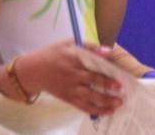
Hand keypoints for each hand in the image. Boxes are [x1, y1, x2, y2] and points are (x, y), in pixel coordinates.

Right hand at [5, 41, 122, 115]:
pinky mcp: (68, 98)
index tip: (118, 70)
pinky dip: (95, 110)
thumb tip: (108, 50)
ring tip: (118, 104)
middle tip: (121, 89)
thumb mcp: (69, 43)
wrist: (33, 71)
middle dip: (107, 85)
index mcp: (74, 58)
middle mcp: (73, 75)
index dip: (104, 66)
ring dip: (104, 101)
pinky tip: (107, 111)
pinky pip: (82, 106)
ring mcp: (70, 89)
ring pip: (88, 97)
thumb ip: (89, 46)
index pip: (92, 62)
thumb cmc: (54, 54)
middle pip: (92, 81)